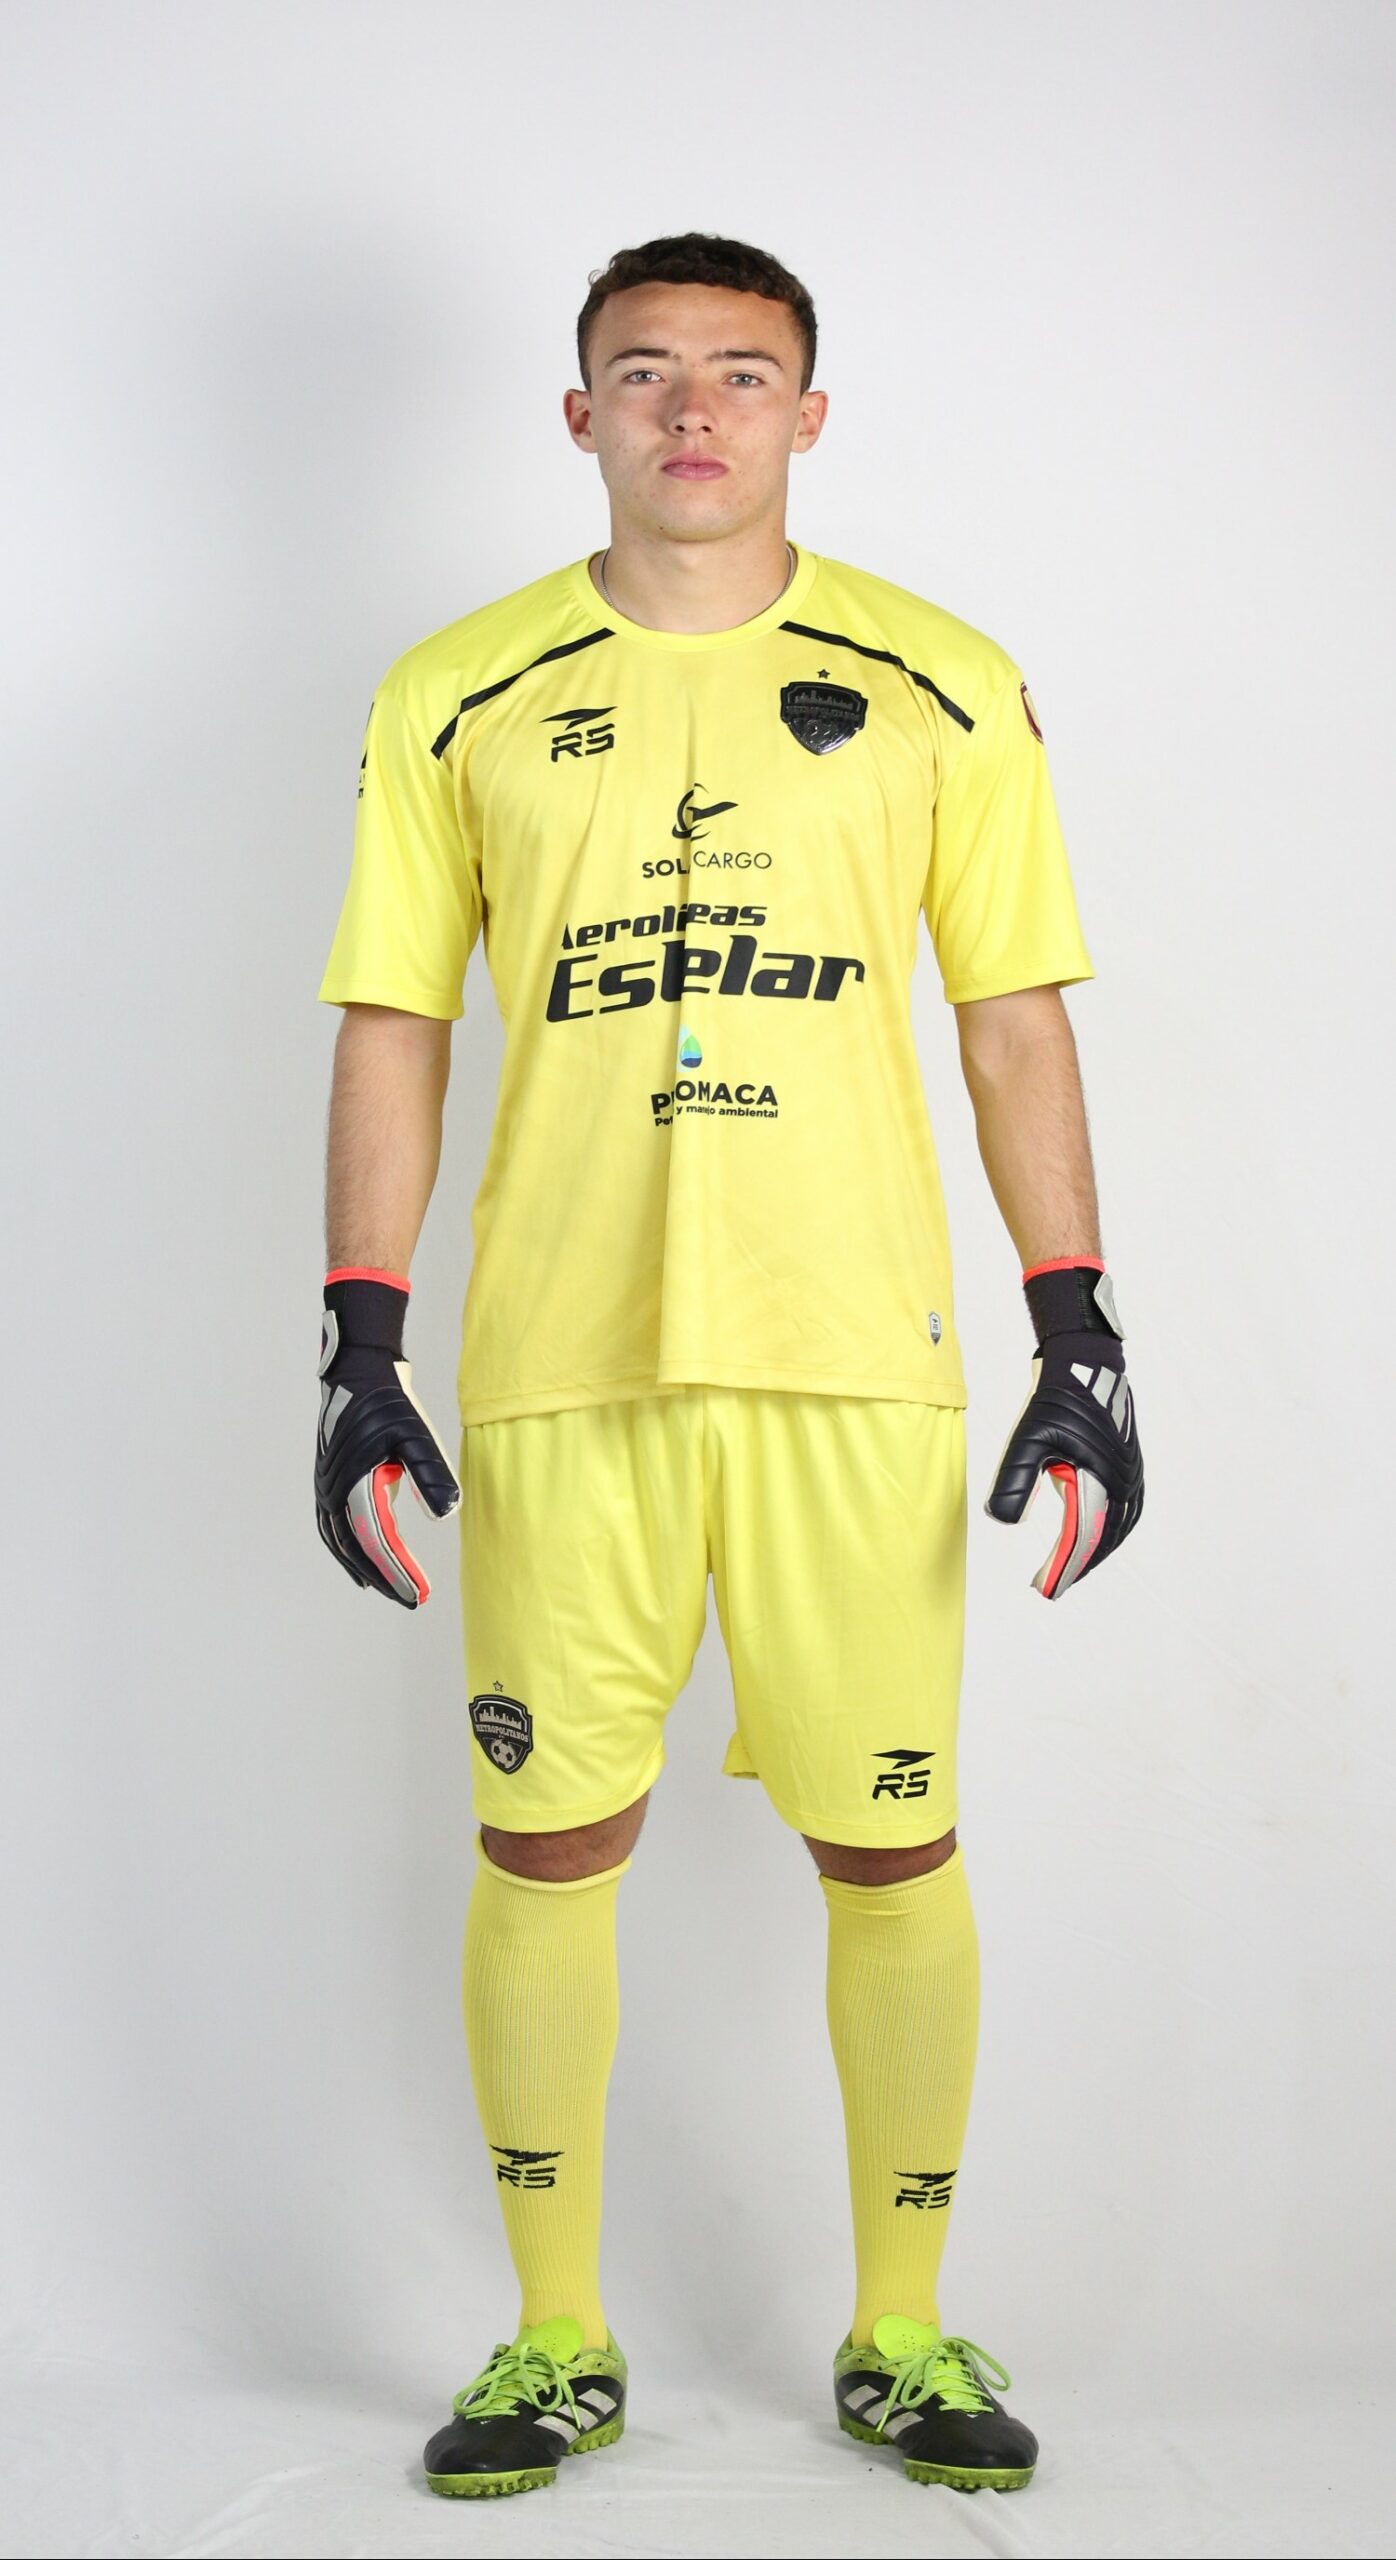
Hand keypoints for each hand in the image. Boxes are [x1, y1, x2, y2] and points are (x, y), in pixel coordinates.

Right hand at [314, 1268, 459, 1606]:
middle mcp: (334, 1490)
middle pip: (356, 1548)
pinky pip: (331, 1527)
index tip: (419, 1595)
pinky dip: (345, 1550)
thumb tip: (448, 1515)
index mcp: (354, 1482)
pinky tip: (359, 1562)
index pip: (377, 1541)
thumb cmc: (389, 1401)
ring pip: (340, 1542)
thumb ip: (431, 1474)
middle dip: (385, 1577)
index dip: (398, 1571)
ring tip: (387, 1590)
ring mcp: (326, 1487)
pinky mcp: (328, 1482)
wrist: (356, 1372)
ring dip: (364, 1567)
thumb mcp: (417, 1434)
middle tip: (412, 1600)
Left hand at [985, 1260, 1143, 1598]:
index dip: (1062, 1567)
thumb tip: (1003, 1521)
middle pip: (1104, 1538)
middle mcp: (1123, 1481)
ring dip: (1098, 1548)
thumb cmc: (1057, 1399)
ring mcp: (1132, 1473)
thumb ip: (1014, 1480)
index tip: (1044, 1590)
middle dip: (1079, 1564)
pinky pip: (1127, 1509)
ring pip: (1120, 1526)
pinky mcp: (1131, 1464)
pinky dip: (1112, 1529)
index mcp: (1100, 1478)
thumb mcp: (1027, 1438)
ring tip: (1072, 1566)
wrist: (1089, 1363)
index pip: (1082, 1537)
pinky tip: (1096, 1531)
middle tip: (1053, 1585)